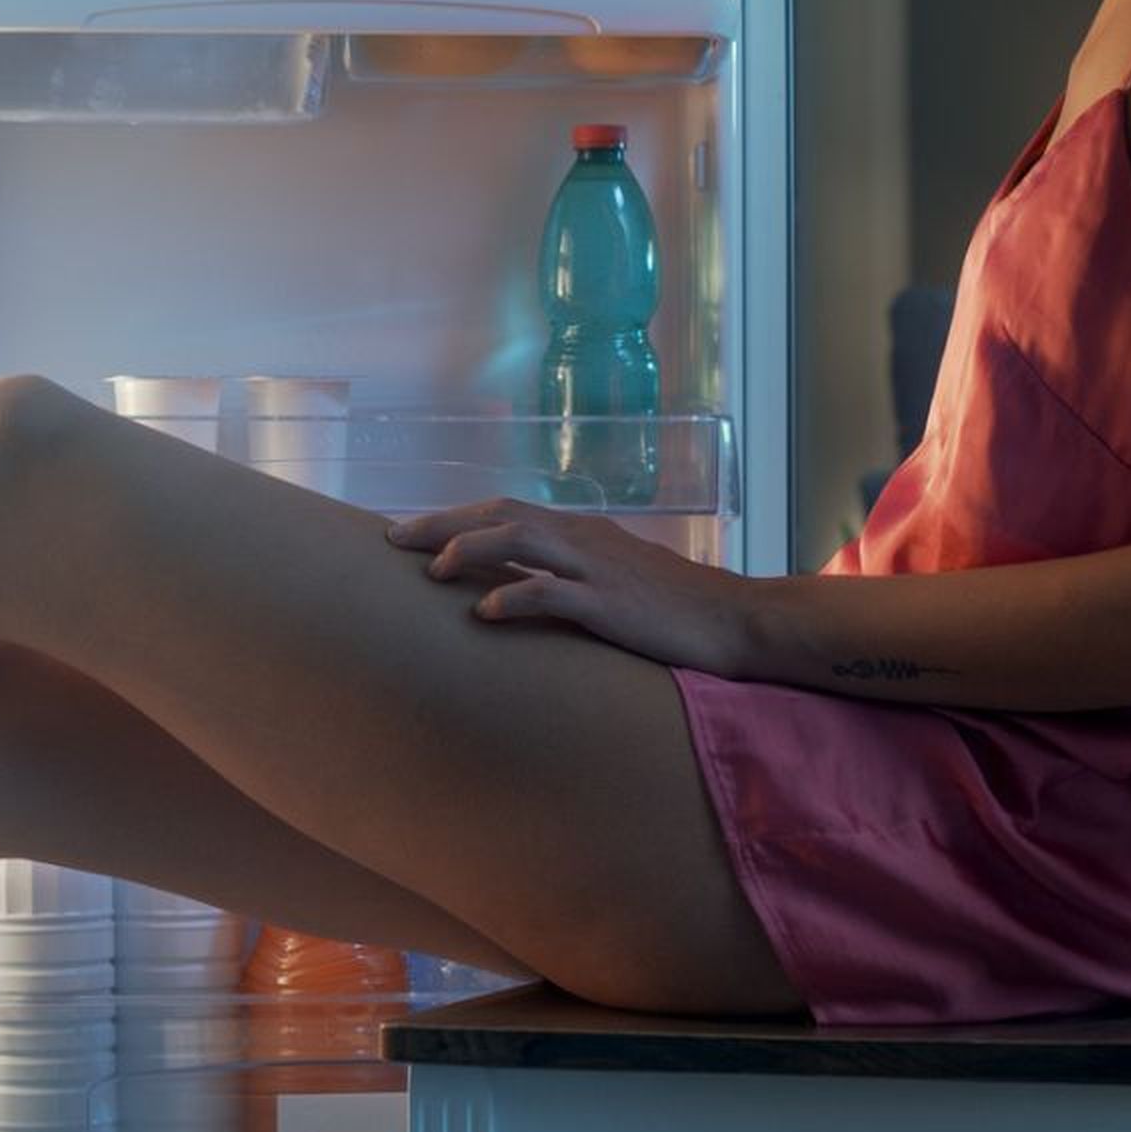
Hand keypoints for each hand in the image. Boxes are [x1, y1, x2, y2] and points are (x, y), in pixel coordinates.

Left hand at [387, 499, 757, 672]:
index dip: (455, 518)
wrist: (736, 620)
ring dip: (470, 550)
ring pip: (520, 541)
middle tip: (393, 539)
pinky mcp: (612, 604)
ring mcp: (597, 569)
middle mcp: (583, 539)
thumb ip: (573, 572)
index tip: (411, 531)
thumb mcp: (618, 576)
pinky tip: (483, 612)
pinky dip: (514, 597)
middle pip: (500, 515)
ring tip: (432, 569)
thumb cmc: (677, 605)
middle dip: (443, 524)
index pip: (505, 511)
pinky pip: (554, 594)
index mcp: (582, 531)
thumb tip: (523, 583)